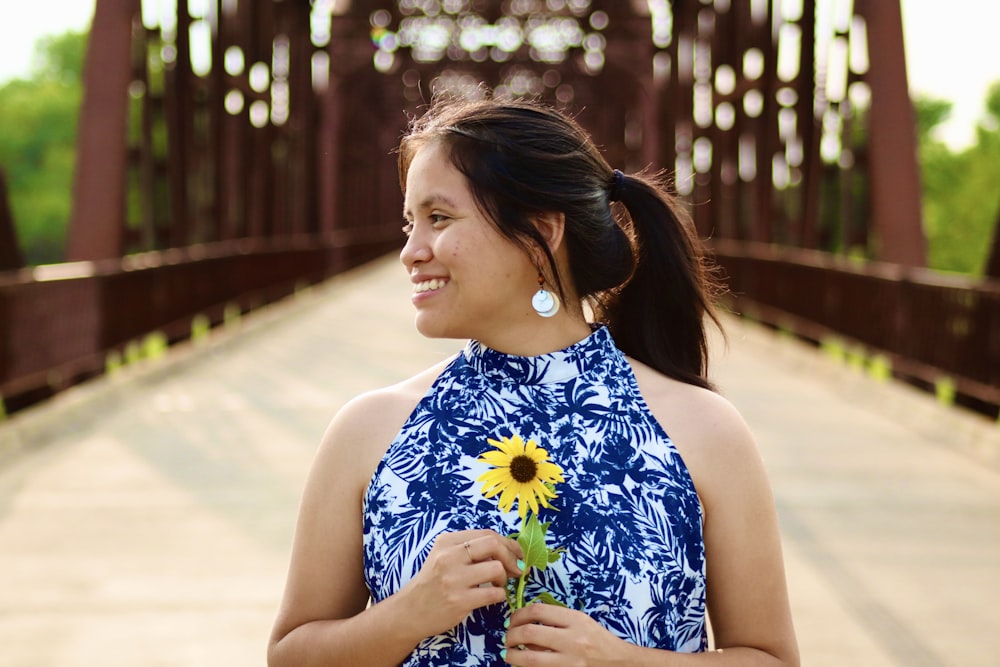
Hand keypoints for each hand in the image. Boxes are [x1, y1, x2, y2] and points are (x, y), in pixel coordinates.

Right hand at [397, 529, 523, 638]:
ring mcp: (453, 579)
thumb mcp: (444, 557)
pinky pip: (494, 594)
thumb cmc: (433, 583)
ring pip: (496, 569)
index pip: (487, 534)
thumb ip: (470, 549)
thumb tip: (508, 549)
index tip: (517, 554)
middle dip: (511, 556)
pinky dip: (500, 595)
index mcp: (447, 542)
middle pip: (493, 545)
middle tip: (517, 569)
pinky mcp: (459, 601)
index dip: (508, 543)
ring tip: (499, 585)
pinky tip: (493, 597)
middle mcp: (449, 557)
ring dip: (504, 578)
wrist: (410, 611)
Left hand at [503, 603, 636, 665]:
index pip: (537, 611)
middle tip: (508, 638)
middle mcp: (572, 640)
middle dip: (511, 635)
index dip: (518, 615)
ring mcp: (570, 662)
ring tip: (509, 653)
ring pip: (529, 659)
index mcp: (575, 620)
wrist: (619, 662)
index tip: (513, 620)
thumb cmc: (597, 639)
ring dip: (512, 655)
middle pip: (529, 633)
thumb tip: (524, 623)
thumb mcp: (580, 621)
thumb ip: (556, 620)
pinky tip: (523, 664)